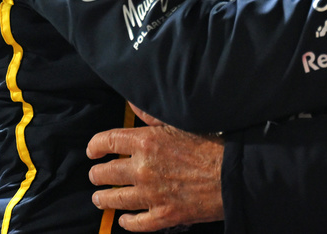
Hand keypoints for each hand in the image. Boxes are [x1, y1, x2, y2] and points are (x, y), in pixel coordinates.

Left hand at [87, 112, 223, 230]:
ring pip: (115, 199)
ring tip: (100, 197)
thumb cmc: (212, 145)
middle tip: (96, 175)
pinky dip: (126, 222)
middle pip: (106, 174)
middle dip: (97, 174)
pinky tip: (124, 219)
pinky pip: (135, 223)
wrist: (233, 174)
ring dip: (104, 198)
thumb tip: (133, 104)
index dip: (95, 146)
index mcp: (146, 141)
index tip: (93, 151)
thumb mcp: (181, 122)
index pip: (108, 141)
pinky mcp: (163, 215)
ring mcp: (151, 195)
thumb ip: (153, 115)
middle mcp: (143, 169)